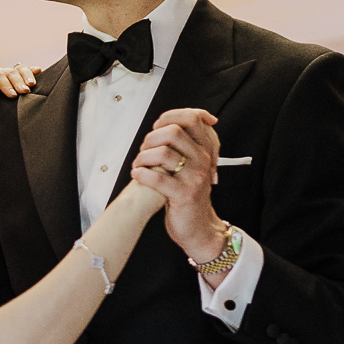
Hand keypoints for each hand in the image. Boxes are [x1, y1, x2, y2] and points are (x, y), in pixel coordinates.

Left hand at [0, 65, 37, 125]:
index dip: (6, 84)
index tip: (13, 95)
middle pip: (9, 72)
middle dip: (18, 81)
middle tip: (26, 92)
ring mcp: (7, 76)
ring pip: (19, 69)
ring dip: (27, 75)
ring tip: (32, 85)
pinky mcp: (17, 80)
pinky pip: (25, 71)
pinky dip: (32, 71)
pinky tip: (39, 72)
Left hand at [132, 108, 228, 264]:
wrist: (198, 227)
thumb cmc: (188, 193)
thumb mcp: (191, 165)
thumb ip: (184, 144)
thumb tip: (164, 123)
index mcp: (205, 149)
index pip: (191, 117)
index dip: (168, 117)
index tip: (156, 128)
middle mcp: (203, 160)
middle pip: (174, 131)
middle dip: (151, 139)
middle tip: (144, 151)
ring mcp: (195, 177)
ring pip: (164, 153)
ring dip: (143, 157)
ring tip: (139, 165)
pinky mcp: (185, 195)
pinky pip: (158, 178)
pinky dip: (141, 174)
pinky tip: (138, 176)